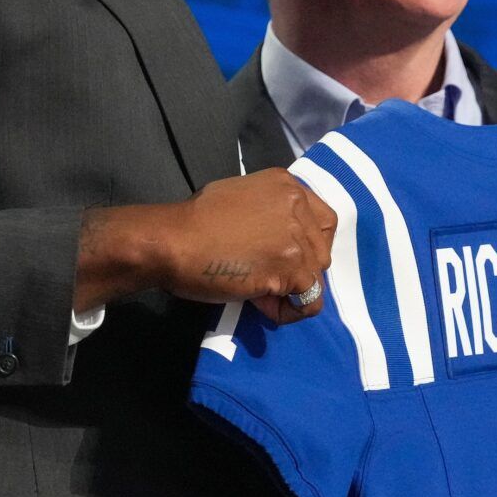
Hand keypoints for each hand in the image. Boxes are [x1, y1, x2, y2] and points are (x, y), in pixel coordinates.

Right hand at [78, 169, 335, 324]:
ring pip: (316, 277)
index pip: (324, 221)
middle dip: (300, 270)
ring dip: (290, 290)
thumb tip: (277, 239)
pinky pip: (309, 300)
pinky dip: (289, 311)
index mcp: (287, 185)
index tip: (289, 257)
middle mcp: (297, 207)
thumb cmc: (193, 221)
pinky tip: (264, 306)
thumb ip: (268, 212)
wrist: (172, 241)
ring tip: (259, 294)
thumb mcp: (240, 197)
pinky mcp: (289, 269)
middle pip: (322, 251)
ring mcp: (296, 238)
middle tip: (267, 279)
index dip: (311, 244)